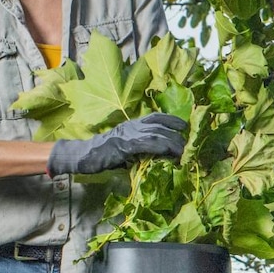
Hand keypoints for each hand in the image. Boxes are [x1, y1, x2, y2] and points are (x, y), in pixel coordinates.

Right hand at [46, 113, 187, 175]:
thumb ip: (139, 147)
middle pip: (160, 125)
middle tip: (188, 143)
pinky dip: (162, 148)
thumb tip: (156, 155)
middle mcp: (132, 126)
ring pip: (157, 134)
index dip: (171, 119)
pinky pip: (148, 144)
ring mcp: (129, 135)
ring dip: (173, 142)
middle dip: (176, 133)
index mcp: (132, 124)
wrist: (84, 155)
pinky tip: (171, 153)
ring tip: (184, 151)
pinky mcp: (126, 145)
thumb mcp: (124, 147)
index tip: (184, 125)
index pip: (155, 117)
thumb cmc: (103, 154)